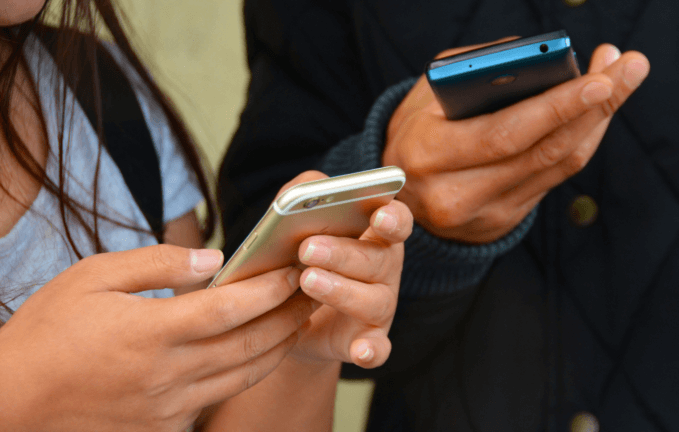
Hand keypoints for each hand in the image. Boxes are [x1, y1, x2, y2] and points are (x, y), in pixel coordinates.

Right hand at [0, 245, 316, 430]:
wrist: (12, 401)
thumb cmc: (48, 331)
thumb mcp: (92, 277)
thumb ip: (156, 264)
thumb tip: (214, 259)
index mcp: (150, 332)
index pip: (230, 308)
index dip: (269, 289)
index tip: (293, 270)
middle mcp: (166, 375)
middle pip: (249, 345)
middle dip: (289, 317)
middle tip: (313, 293)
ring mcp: (167, 409)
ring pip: (243, 377)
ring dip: (277, 348)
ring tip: (297, 321)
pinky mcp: (164, 430)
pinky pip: (217, 399)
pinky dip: (244, 374)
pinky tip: (256, 354)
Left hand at [274, 171, 412, 368]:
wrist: (288, 317)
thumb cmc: (299, 258)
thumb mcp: (296, 224)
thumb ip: (302, 195)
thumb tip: (311, 186)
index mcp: (376, 236)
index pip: (396, 221)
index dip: (392, 217)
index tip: (378, 215)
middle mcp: (385, 270)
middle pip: (378, 259)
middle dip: (343, 253)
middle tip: (307, 248)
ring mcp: (380, 307)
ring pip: (374, 300)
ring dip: (342, 291)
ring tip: (307, 281)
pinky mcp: (368, 341)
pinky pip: (378, 348)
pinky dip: (372, 351)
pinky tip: (360, 351)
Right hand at [384, 39, 649, 242]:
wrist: (397, 196)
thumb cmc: (416, 130)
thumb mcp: (426, 94)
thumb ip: (474, 71)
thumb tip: (539, 59)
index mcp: (428, 154)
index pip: (504, 134)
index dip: (556, 108)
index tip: (598, 79)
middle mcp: (455, 193)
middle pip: (543, 151)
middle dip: (595, 107)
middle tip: (630, 67)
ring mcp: (483, 214)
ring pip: (558, 166)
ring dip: (597, 121)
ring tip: (622, 79)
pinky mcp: (503, 221)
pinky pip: (555, 179)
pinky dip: (580, 142)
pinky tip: (596, 112)